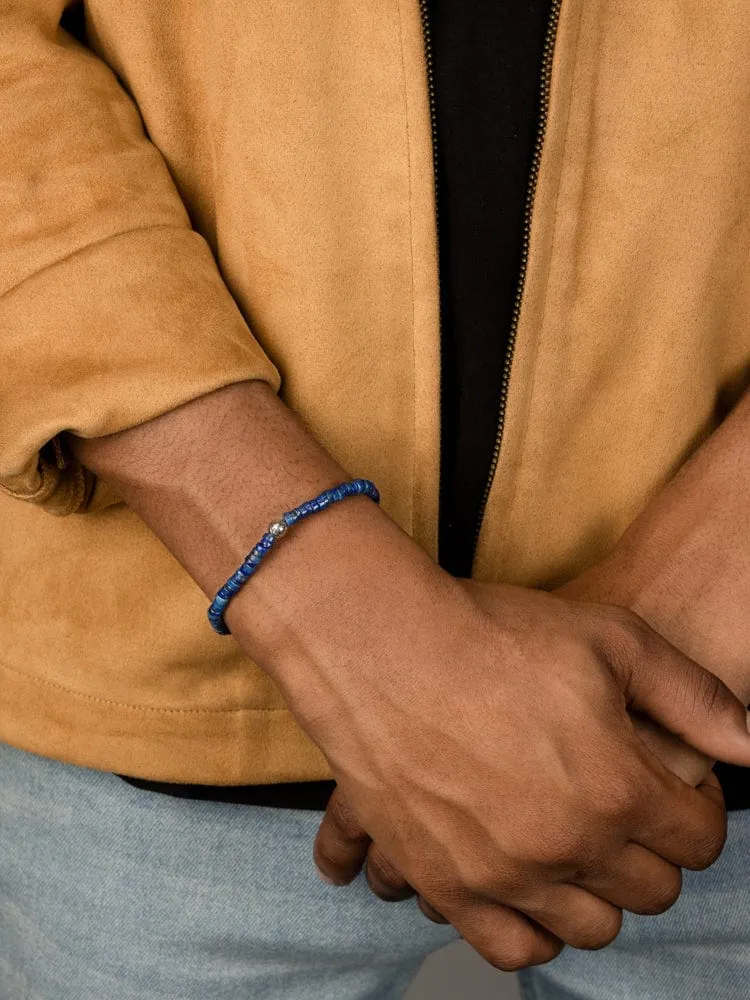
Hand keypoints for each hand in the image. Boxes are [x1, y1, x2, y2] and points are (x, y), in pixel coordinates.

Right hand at [281, 569, 749, 970]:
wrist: (381, 644)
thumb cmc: (490, 634)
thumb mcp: (609, 638)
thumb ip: (693, 696)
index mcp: (618, 787)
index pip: (699, 841)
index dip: (696, 809)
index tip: (669, 785)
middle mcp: (567, 846)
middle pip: (650, 891)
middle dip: (651, 850)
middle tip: (620, 807)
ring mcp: (503, 873)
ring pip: (591, 928)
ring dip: (597, 892)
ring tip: (575, 844)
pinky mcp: (446, 884)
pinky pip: (511, 948)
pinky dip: (533, 927)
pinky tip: (528, 884)